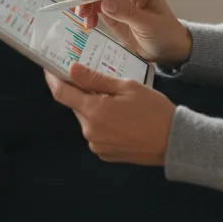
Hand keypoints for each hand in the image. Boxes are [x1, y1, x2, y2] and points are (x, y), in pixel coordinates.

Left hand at [46, 63, 175, 165]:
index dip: (52, 79)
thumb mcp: (127, 87)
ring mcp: (96, 145)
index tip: (49, 68)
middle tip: (99, 82)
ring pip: (87, 118)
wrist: (174, 141)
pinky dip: (103, 122)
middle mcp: (90, 131)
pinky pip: (96, 132)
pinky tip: (122, 118)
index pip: (61, 93)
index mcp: (94, 111)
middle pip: (76, 105)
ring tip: (118, 102)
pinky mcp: (104, 153)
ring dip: (95, 108)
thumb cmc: (154, 111)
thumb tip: (72, 69)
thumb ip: (96, 79)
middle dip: (83, 93)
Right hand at [69, 0, 192, 66]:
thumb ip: (127, 13)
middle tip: (79, 8)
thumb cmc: (165, 34)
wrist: (166, 50)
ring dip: (83, 3)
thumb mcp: (149, 25)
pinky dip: (86, 13)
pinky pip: (92, 6)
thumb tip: (105, 2)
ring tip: (84, 18)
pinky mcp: (110, 10)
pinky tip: (89, 24)